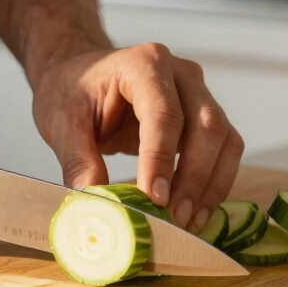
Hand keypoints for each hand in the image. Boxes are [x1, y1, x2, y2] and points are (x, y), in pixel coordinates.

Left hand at [31, 43, 243, 230]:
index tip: (155, 198)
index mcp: (144, 64)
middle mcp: (181, 73)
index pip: (163, 114)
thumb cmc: (70, 92)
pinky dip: (216, 182)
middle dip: (194, 177)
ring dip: (212, 184)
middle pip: (206, 126)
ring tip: (190, 221)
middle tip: (176, 218)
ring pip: (224, 139)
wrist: (80, 75)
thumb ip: (78, 160)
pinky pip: (225, 149)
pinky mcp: (206, 116)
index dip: (162, 159)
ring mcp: (199, 93)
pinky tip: (197, 211)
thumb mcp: (62, 122)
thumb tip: (95, 200)